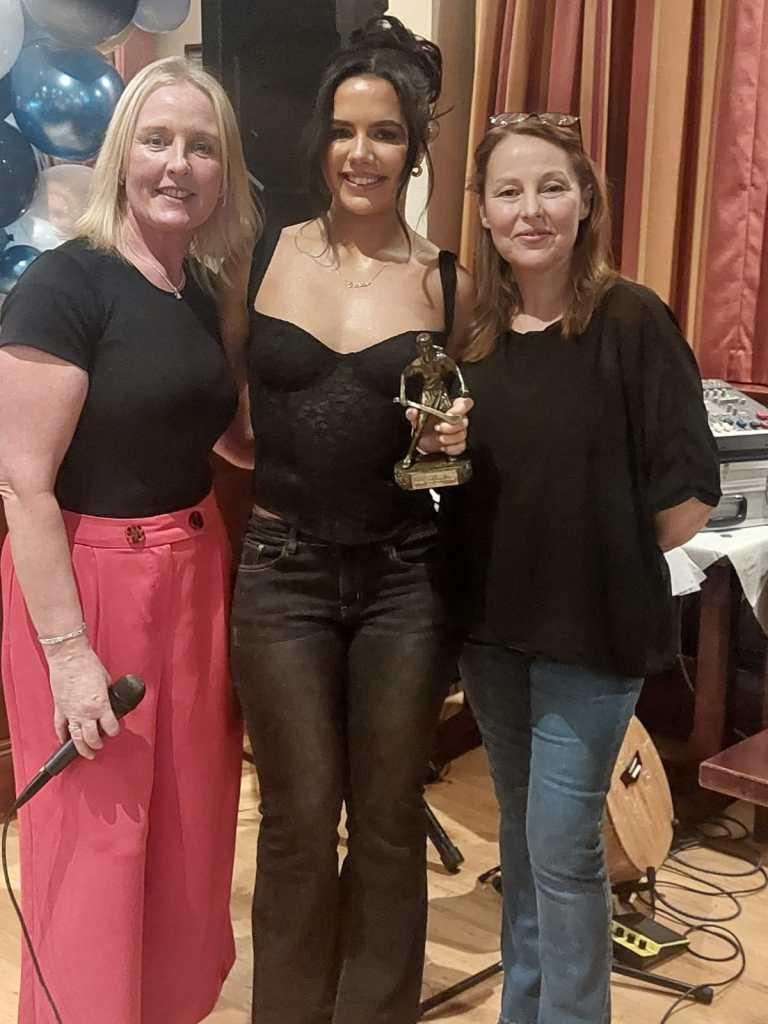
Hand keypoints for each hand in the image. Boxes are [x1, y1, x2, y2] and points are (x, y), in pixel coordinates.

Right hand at [44, 639, 119, 758]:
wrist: (69, 657)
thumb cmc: (88, 665)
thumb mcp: (106, 681)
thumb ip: (108, 694)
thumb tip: (111, 699)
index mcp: (101, 705)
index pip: (111, 727)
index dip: (115, 731)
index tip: (115, 731)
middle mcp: (86, 712)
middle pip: (92, 738)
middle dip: (98, 745)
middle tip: (100, 746)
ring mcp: (71, 712)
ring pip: (76, 738)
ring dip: (82, 748)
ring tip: (87, 753)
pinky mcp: (60, 708)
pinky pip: (60, 727)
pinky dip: (62, 736)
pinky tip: (65, 741)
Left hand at [406, 396, 473, 455]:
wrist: (422, 441)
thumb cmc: (424, 425)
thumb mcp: (417, 418)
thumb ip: (413, 413)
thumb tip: (412, 412)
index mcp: (451, 408)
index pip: (464, 403)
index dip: (461, 408)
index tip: (450, 414)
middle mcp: (457, 419)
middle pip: (463, 421)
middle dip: (450, 426)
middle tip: (438, 428)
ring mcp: (459, 432)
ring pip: (462, 434)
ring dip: (450, 438)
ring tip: (439, 438)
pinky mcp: (458, 444)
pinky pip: (461, 446)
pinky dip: (452, 448)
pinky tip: (444, 447)